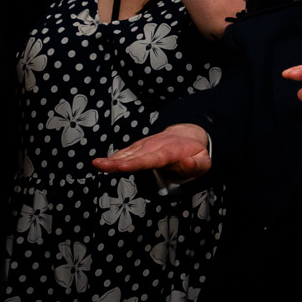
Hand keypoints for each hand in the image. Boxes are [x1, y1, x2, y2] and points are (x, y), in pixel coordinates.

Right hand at [93, 123, 210, 178]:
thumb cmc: (195, 152)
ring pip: (126, 154)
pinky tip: (101, 164)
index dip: (135, 163)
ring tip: (96, 164)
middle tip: (100, 166)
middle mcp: (153, 147)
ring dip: (111, 160)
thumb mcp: (204, 161)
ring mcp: (144, 146)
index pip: (150, 159)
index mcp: (169, 152)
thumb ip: (197, 165)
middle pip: (133, 157)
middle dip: (116, 162)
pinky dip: (113, 158)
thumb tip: (187, 164)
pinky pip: (124, 153)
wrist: (187, 135)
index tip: (122, 167)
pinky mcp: (138, 148)